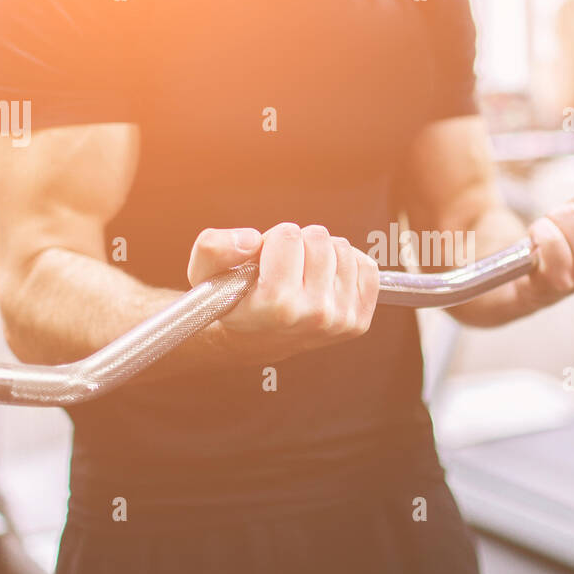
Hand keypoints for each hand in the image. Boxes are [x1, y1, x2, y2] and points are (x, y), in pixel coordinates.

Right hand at [186, 222, 379, 360]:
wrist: (255, 339)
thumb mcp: (205, 273)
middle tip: (284, 268)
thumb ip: (214, 247)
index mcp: (276, 304)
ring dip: (321, 254)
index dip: (273, 241)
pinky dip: (348, 266)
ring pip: (343, 248)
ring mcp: (339, 320)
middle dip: (298, 245)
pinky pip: (368, 267)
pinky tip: (325, 279)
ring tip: (302, 275)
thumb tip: (251, 240)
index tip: (265, 262)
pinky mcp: (359, 320)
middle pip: (318, 238)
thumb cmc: (234, 302)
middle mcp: (313, 315)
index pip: (288, 235)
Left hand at [515, 173, 573, 308]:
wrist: (542, 283)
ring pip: (568, 215)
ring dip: (552, 219)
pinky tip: (539, 243)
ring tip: (552, 236)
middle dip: (570, 206)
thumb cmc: (573, 245)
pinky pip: (551, 237)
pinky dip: (539, 232)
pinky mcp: (563, 281)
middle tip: (564, 228)